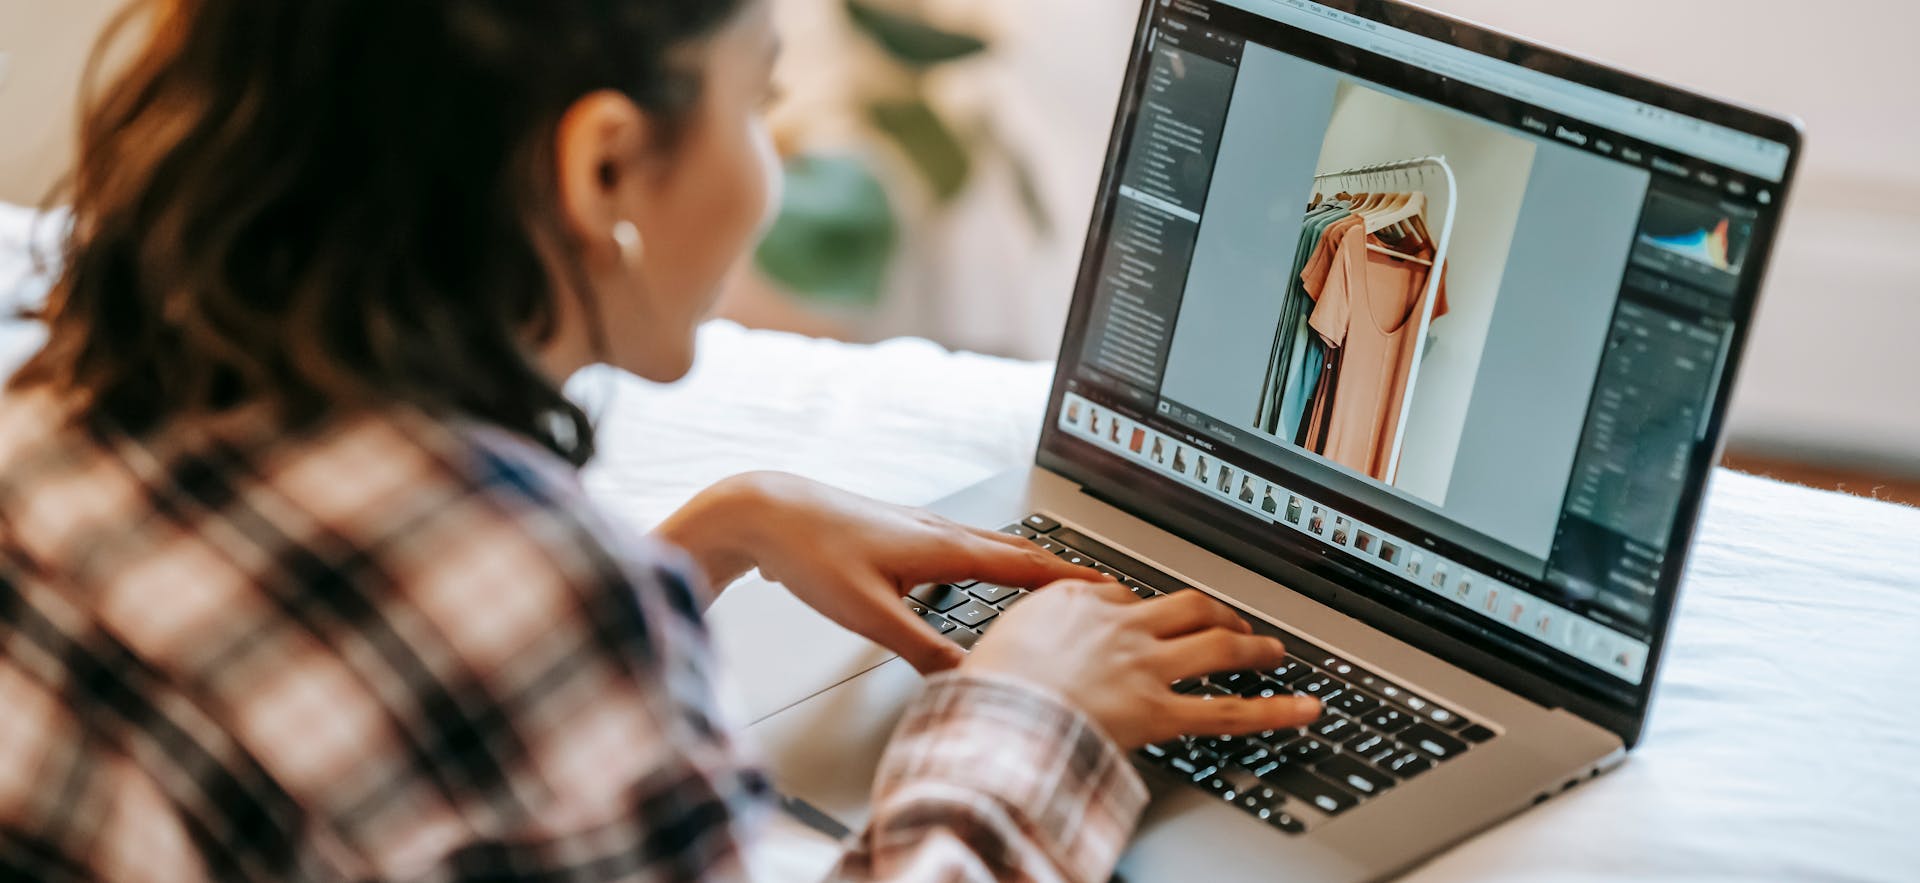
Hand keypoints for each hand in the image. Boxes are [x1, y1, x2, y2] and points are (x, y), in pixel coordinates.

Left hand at [655, 472, 1102, 672]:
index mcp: (944, 547)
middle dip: (1060, 572)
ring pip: (990, 546)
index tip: (1108, 591)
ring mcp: (921, 529)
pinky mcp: (900, 534)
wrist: (764, 511)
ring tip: (1053, 585)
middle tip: (1097, 590)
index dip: (1069, 582)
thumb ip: (921, 649)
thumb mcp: (868, 614)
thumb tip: (967, 680)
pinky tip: (979, 575)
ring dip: (1028, 564)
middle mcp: (940, 532)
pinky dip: (992, 561)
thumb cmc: (811, 552)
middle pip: (1018, 551)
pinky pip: (965, 547)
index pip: (1025, 567)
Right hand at [964, 580, 1322, 748]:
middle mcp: (1120, 626)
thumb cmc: (985, 687)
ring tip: (1274, 651)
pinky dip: (1274, 711)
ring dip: (1252, 646)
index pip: (1125, 597)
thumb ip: (1030, 631)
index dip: (1144, 612)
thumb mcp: (997, 639)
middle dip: (1216, 612)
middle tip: (1232, 620)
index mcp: (1076, 602)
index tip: (1150, 620)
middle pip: (1185, 607)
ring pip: (1216, 646)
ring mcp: (1145, 667)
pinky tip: (1305, 709)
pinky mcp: (1160, 711)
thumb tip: (1037, 639)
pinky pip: (1228, 712)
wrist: (992, 715)